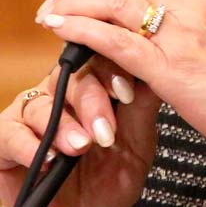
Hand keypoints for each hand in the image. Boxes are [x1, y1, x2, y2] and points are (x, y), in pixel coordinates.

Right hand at [0, 58, 159, 206]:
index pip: (100, 60)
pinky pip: (10, 132)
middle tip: (104, 131)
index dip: (113, 71)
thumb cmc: (108, 182)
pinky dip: (29, 145)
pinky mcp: (5, 138)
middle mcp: (59, 94)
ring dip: (64, 127)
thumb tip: (154, 69)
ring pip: (43, 104)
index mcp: (92, 87)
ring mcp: (30, 114)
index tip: (127, 93)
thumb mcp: (135, 145)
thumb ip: (142, 107)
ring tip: (80, 147)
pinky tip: (47, 159)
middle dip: (92, 101)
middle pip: (72, 77)